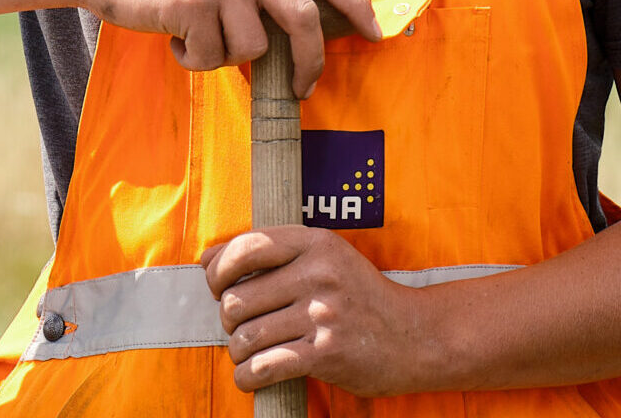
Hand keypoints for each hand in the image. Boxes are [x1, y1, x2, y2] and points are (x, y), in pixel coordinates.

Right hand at [76, 0, 378, 95]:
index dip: (355, 4)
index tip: (374, 32)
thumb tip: (296, 31)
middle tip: (304, 87)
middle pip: (303, 17)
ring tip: (195, 38)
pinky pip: (210, 56)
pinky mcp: (193, 1)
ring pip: (253, 47)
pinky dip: (191, 59)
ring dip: (224, 57)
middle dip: (310, 61)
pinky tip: (172, 37)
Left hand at [204, 226, 440, 395]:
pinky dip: (247, 377)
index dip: (218, 269)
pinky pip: (264, 367)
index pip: (246, 247)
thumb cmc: (359, 296)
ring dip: (238, 351)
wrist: (415, 337)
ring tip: (249, 353)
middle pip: (238, 298)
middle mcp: (319, 275)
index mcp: (316, 243)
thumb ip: (270, 254)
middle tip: (242, 326)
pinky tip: (251, 377)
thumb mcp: (325, 258)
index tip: (217, 285)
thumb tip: (205, 259)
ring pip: (246, 336)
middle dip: (228, 318)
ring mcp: (323, 316)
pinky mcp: (326, 355)